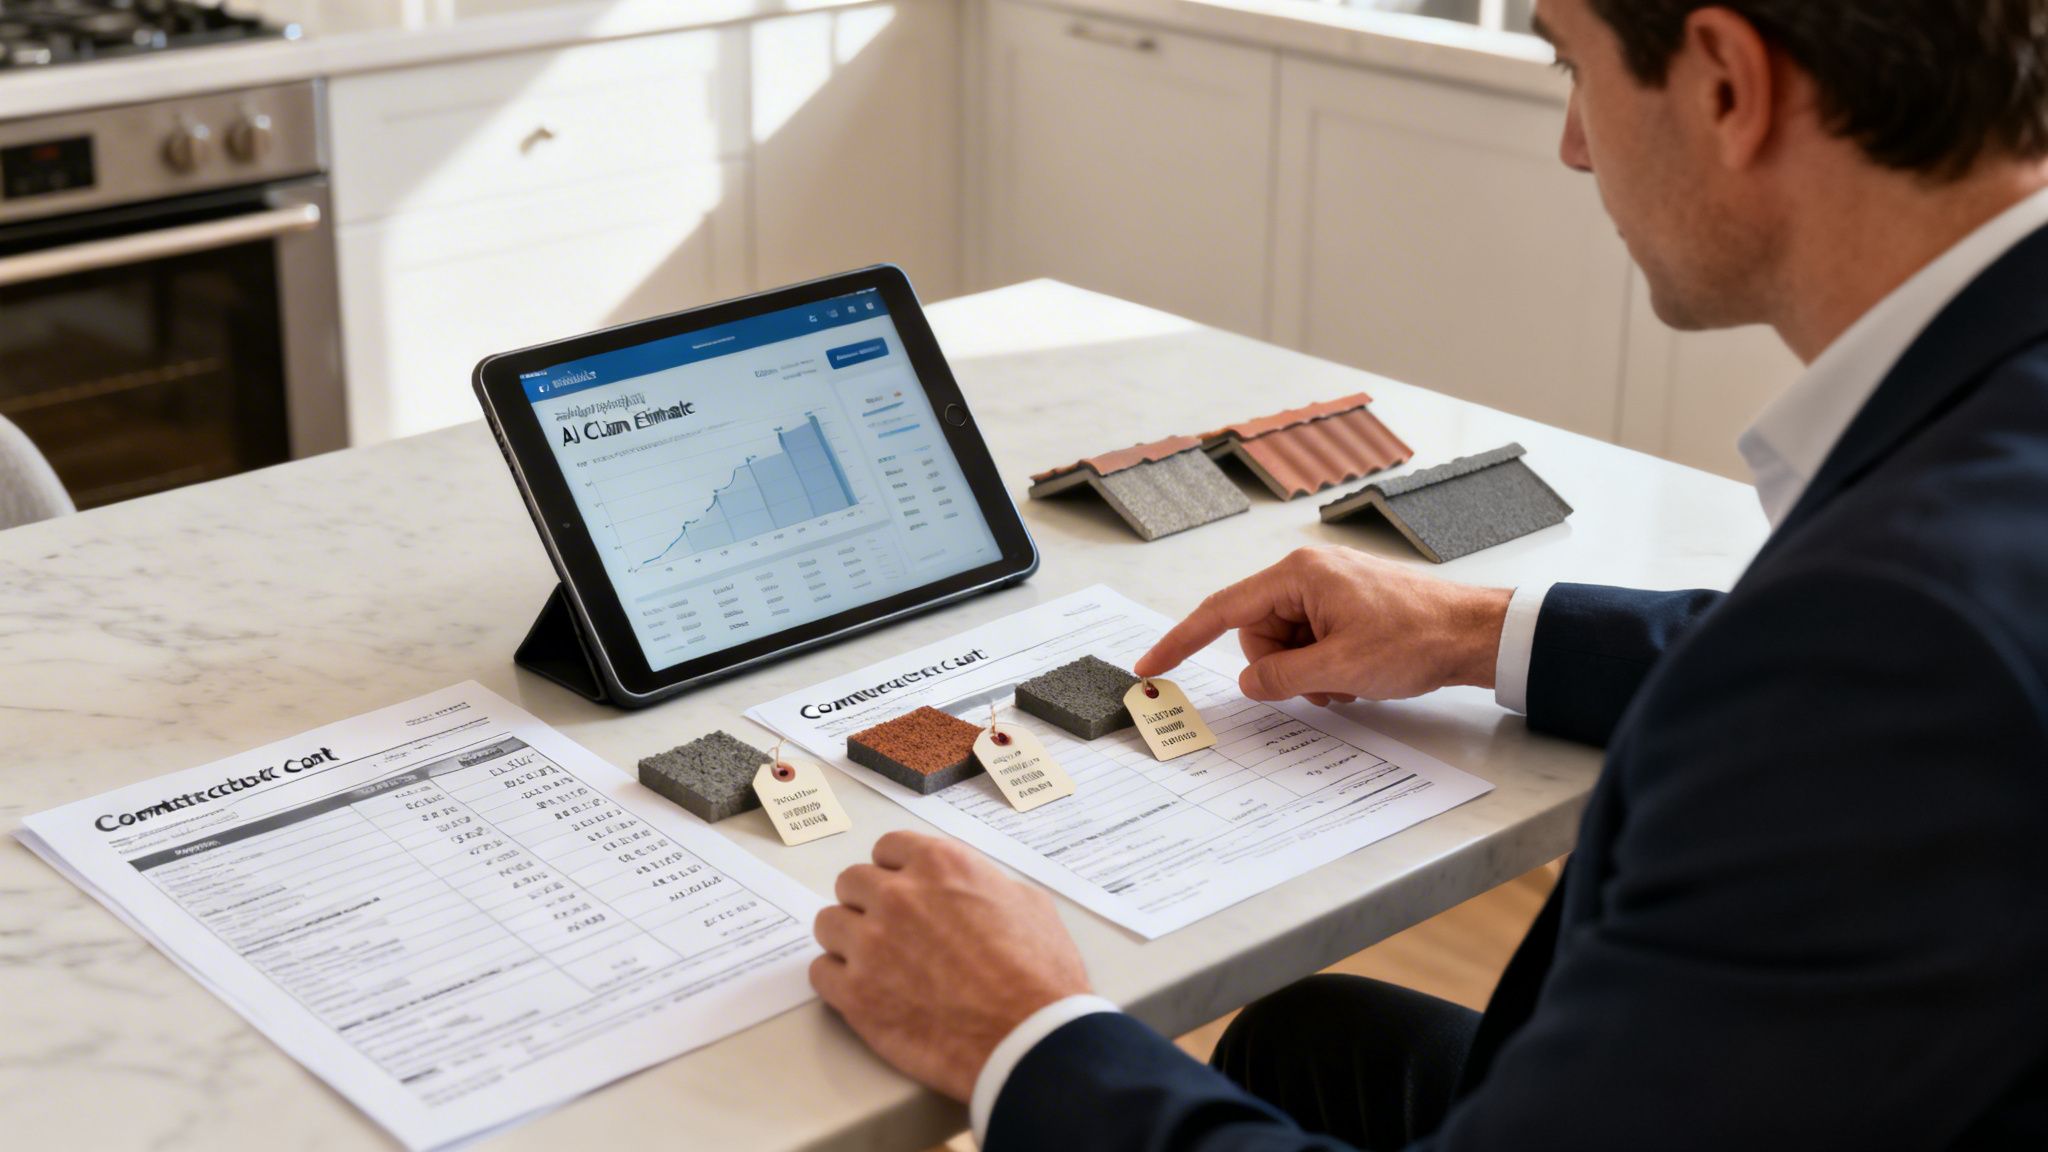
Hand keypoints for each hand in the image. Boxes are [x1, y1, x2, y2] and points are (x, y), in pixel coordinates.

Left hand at [812, 831, 1091, 1100]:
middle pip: (852, 882)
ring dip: (847, 938)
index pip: (888, 849)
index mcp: (939, 865)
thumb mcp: (1027, 903)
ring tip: (872, 960)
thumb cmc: (1039, 976)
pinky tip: (862, 989)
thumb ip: (982, 884)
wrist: (1029, 1038)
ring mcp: (871, 945)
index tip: (899, 888)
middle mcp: (898, 896)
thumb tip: (969, 891)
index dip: (895, 871)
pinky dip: (838, 979)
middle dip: (868, 902)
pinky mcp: (856, 995)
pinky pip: (821, 973)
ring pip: (829, 924)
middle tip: (887, 928)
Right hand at [1135, 546, 1512, 704]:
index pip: (1222, 609)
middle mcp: (1307, 573)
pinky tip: (1357, 674)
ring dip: (1307, 673)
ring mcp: (1327, 588)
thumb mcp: (1339, 669)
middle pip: (1256, 634)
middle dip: (1280, 668)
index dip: (1182, 640)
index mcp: (1298, 574)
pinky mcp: (1344, 605)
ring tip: (1348, 680)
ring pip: (1284, 644)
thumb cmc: (1416, 638)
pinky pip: (1310, 642)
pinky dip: (1324, 666)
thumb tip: (1248, 682)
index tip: (1152, 665)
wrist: (1474, 633)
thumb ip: (1280, 677)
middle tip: (1323, 683)